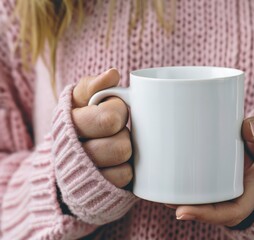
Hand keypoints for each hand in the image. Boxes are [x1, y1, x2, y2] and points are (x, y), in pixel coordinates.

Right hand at [72, 69, 132, 188]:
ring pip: (123, 158)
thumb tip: (112, 74)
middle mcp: (72, 151)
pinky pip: (123, 176)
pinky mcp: (96, 191)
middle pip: (120, 144)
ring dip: (124, 150)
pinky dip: (124, 170)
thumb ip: (92, 86)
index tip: (113, 109)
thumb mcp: (80, 102)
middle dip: (122, 133)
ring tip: (114, 146)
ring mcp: (84, 174)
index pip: (110, 118)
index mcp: (68, 123)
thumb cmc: (80, 125)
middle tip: (115, 130)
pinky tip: (114, 165)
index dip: (119, 111)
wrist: (66, 165)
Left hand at [167, 115, 253, 226]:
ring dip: (182, 197)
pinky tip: (169, 171)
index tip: (182, 212)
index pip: (232, 212)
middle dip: (187, 208)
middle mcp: (241, 191)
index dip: (207, 215)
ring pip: (206, 198)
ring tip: (159, 187)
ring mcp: (230, 184)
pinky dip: (188, 181)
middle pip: (212, 209)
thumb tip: (246, 128)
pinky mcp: (222, 173)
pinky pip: (206, 183)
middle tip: (163, 197)